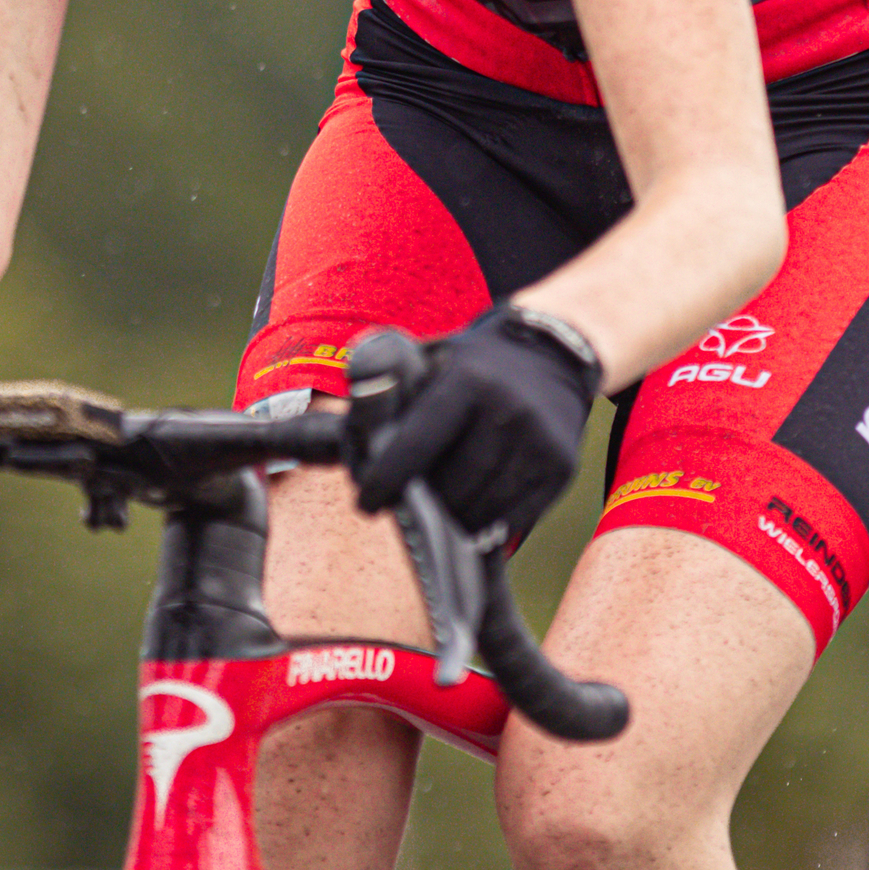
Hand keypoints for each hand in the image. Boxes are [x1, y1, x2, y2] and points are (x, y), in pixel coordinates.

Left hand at [348, 306, 601, 547]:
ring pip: (480, 510)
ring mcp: (539, 443)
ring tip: (446, 499)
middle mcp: (507, 411)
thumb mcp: (431, 359)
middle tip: (413, 497)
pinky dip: (488, 520)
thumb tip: (307, 431)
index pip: (417, 444)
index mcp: (468, 380)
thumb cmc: (475, 362)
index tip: (368, 502)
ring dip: (455, 516)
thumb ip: (384, 393)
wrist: (555, 349)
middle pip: (449, 487)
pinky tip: (478, 502)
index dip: (387, 480)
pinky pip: (513, 519)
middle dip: (425, 500)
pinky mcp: (561, 469)